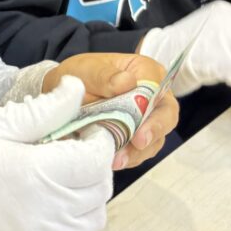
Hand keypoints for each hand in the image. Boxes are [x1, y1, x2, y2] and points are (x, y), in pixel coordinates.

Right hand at [0, 76, 113, 230]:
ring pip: (94, 218)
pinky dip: (79, 229)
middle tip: (72, 152)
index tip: (87, 132)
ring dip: (88, 196)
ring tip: (63, 179)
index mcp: (34, 172)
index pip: (96, 159)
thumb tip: (78, 87)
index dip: (99, 141)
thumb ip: (46, 108)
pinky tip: (59, 209)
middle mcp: (44, 212)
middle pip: (100, 189)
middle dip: (94, 165)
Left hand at [44, 53, 178, 170]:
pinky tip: (113, 161)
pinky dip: (127, 158)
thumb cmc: (82, 75)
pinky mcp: (136, 138)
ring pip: (154, 139)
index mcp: (146, 72)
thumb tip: (126, 82)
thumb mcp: (87, 69)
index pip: (160, 90)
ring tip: (117, 160)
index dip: (155, 111)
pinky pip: (139, 152)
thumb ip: (105, 75)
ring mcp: (146, 119)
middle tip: (137, 145)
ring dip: (137, 152)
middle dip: (152, 134)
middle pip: (165, 117)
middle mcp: (153, 96)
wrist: (66, 94)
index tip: (141, 132)